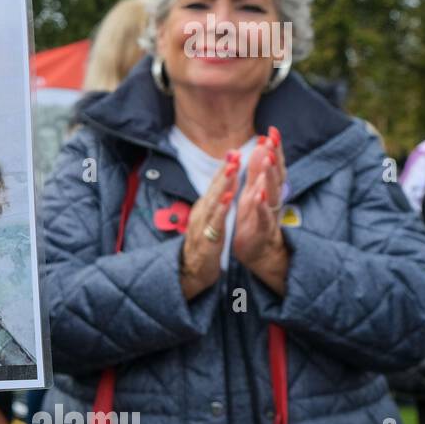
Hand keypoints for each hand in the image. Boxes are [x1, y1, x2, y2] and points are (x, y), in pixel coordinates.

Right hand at [180, 150, 240, 299]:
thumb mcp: (208, 221)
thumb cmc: (202, 246)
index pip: (215, 185)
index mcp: (204, 208)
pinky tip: (229, 197)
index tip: (234, 151)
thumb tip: (221, 186)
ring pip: (214, 201)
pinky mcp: (207, 239)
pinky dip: (222, 208)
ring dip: (224, 184)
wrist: (190, 272)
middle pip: (214, 188)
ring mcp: (202, 225)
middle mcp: (202, 213)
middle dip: (224, 170)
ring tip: (233, 169)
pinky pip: (215, 222)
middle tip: (234, 153)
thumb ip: (214, 204)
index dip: (224, 168)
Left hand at [234, 126, 289, 294]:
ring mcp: (269, 215)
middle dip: (275, 158)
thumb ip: (258, 170)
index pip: (273, 166)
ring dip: (271, 178)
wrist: (258, 252)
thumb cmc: (254, 219)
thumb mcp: (254, 191)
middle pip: (276, 177)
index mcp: (267, 190)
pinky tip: (259, 196)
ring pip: (273, 195)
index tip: (272, 130)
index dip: (274, 149)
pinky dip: (262, 206)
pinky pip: (264, 218)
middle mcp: (271, 200)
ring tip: (269, 161)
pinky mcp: (262, 231)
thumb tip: (263, 144)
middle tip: (273, 140)